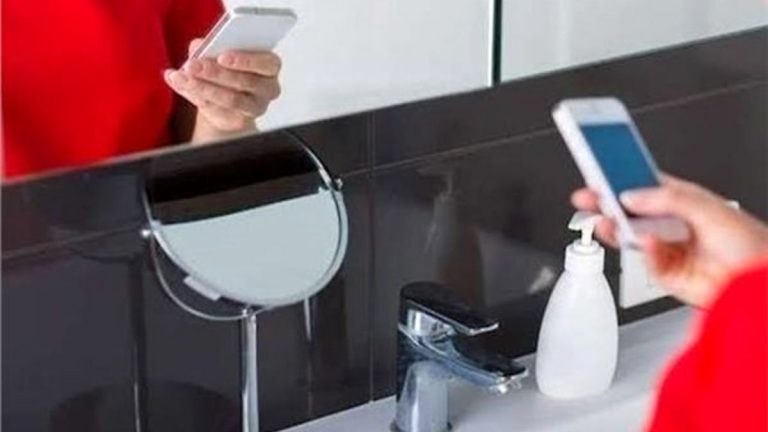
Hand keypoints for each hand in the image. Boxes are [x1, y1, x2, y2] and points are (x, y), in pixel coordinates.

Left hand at [164, 39, 281, 142]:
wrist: (227, 99)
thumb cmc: (230, 69)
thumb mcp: (222, 52)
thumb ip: (212, 46)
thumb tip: (198, 46)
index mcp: (270, 66)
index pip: (265, 63)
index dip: (244, 60)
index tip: (221, 57)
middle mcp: (268, 88)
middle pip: (244, 82)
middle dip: (215, 73)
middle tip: (192, 65)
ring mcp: (255, 107)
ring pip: (230, 99)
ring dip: (202, 87)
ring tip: (181, 76)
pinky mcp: (239, 121)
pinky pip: (217, 109)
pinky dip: (194, 95)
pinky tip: (179, 83)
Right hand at [571, 174, 767, 307]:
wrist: (760, 287)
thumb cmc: (753, 246)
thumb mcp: (709, 209)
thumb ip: (668, 199)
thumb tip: (632, 196)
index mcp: (685, 201)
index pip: (646, 184)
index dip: (623, 177)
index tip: (602, 171)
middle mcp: (674, 224)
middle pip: (632, 211)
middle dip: (607, 203)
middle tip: (588, 197)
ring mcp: (669, 249)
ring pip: (632, 237)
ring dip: (616, 229)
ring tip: (604, 222)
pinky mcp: (666, 274)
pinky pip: (645, 262)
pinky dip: (645, 253)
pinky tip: (649, 245)